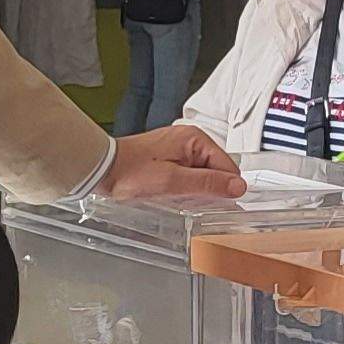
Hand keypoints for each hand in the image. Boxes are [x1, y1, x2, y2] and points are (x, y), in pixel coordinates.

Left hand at [102, 124, 244, 199]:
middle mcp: (190, 139)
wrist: (103, 170)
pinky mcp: (171, 156)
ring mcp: (180, 147)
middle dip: (207, 188)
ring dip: (195, 189)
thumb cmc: (132, 174)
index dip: (224, 188)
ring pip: (203, 174)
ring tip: (175, 196)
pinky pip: (190, 173)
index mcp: (195, 139)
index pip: (228, 167)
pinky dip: (185, 186)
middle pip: (217, 170)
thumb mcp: (174, 182)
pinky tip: (171, 192)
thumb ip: (208, 183)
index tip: (214, 205)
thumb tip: (239, 186)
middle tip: (187, 200)